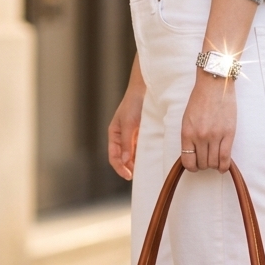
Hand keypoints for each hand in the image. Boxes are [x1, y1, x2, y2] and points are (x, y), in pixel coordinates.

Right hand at [108, 56, 145, 179]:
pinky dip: (143, 154)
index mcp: (114, 134)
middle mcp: (122, 136)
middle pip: (123, 158)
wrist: (145, 88)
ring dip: (137, 162)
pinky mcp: (141, 132)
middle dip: (129, 167)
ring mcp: (131, 134)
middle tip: (138, 175)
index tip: (129, 176)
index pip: (113, 157)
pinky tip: (150, 158)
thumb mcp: (129, 123)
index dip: (120, 168)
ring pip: (132, 154)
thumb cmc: (134, 103)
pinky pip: (140, 147)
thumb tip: (126, 161)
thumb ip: (127, 142)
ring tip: (146, 169)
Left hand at [181, 70, 236, 172]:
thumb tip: (193, 154)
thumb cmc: (200, 100)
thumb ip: (189, 137)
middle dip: (204, 165)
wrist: (215, 85)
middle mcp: (200, 136)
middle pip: (202, 163)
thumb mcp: (187, 119)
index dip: (192, 167)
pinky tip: (223, 166)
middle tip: (206, 159)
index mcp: (187, 133)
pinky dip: (224, 165)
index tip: (195, 165)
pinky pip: (225, 158)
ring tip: (215, 160)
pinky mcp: (228, 134)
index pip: (188, 161)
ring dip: (214, 165)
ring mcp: (215, 136)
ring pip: (214, 163)